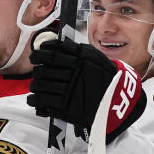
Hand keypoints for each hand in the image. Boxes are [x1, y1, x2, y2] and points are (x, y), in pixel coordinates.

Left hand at [28, 37, 144, 141]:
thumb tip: (54, 45)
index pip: (51, 54)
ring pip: (41, 86)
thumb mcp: (94, 56)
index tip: (35, 56)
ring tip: (35, 87)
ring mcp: (70, 92)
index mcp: (79, 60)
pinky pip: (44, 103)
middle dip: (37, 72)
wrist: (119, 99)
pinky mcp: (67, 108)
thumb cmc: (106, 76)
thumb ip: (75, 49)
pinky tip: (35, 100)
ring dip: (34, 86)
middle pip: (43, 71)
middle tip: (37, 72)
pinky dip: (36, 102)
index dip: (39, 54)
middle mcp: (73, 74)